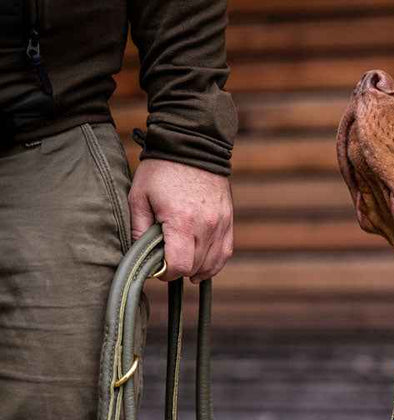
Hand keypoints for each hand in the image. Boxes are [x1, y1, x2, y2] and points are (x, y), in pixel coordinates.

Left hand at [129, 159, 234, 282]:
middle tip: (165, 261)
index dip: (165, 273)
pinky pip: (225, 252)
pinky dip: (214, 263)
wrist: (193, 147)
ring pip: (212, 264)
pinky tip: (202, 266)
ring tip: (184, 266)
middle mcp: (205, 226)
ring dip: (196, 269)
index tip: (157, 267)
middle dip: (178, 269)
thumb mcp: (138, 197)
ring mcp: (220, 224)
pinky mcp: (228, 221)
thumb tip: (140, 255)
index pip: (179, 266)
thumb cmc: (161, 170)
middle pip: (195, 267)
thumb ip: (138, 228)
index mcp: (181, 222)